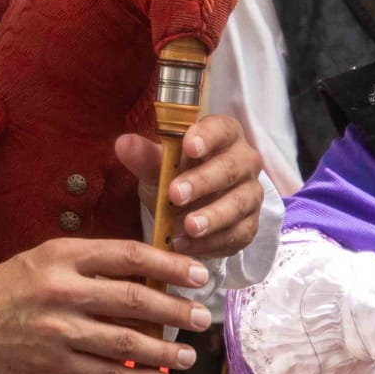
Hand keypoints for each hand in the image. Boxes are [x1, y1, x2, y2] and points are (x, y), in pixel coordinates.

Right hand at [0, 238, 214, 373]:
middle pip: (135, 299)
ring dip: (165, 350)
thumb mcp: (43, 258)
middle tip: (202, 316)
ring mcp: (59, 330)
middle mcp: (63, 290)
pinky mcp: (55, 365)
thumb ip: (89, 263)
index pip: (128, 256)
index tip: (197, 274)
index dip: (169, 264)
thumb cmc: (6, 289)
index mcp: (63, 255)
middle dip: (176, 310)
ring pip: (126, 342)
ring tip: (187, 355)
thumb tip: (146, 273)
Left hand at [114, 114, 263, 257]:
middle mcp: (244, 161)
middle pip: (231, 168)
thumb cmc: (175, 176)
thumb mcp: (156, 167)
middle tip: (175, 195)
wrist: (185, 210)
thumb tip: (124, 144)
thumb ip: (144, 157)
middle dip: (203, 182)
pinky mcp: (249, 225)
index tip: (188, 146)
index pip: (222, 129)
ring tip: (187, 227)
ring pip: (238, 203)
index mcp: (224, 135)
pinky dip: (212, 242)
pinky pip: (237, 234)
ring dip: (213, 217)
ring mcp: (250, 194)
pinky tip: (187, 245)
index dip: (208, 136)